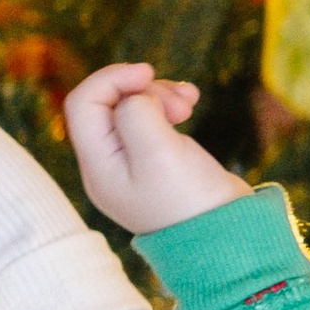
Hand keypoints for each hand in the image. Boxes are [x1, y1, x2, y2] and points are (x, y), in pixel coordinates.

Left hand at [62, 64, 245, 237]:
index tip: (148, 72)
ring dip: (159, 94)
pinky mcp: (155, 160)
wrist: (227, 237)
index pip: (83, 103)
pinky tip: (191, 102)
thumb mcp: (159, 153)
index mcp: (97, 166)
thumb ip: (137, 114)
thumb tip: (135, 96)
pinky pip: (151, 120)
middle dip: (143, 90)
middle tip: (180, 104)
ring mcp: (131, 163)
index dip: (112, 78)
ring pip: (132, 107)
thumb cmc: (190, 200)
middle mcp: (107, 165)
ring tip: (190, 103)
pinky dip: (168, 105)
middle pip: (108, 103)